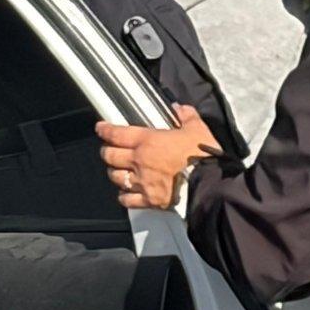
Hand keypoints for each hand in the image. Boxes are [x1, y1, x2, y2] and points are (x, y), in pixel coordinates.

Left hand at [96, 105, 219, 208]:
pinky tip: (126, 193)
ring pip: (116, 177)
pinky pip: (127, 199)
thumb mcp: (197, 129)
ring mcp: (142, 182)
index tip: (100, 128)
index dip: (105, 130)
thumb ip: (187, 116)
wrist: (209, 184)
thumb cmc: (202, 155)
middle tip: (108, 150)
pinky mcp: (149, 201)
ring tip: (117, 170)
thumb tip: (180, 109)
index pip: (117, 134)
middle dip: (106, 151)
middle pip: (110, 156)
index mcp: (148, 141)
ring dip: (114, 172)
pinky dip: (124, 195)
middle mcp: (139, 161)